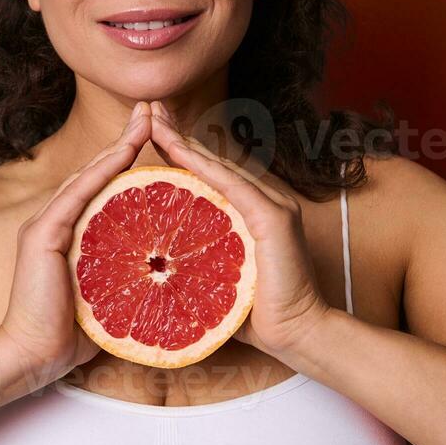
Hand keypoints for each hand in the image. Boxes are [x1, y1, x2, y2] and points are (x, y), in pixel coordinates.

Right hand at [0, 102, 151, 383]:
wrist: (31, 358)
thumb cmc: (71, 335)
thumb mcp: (110, 295)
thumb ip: (129, 275)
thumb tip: (169, 272)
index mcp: (71, 231)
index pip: (106, 186)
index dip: (130, 157)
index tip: (159, 133)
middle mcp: (56, 219)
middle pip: (98, 170)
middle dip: (128, 137)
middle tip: (154, 108)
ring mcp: (45, 224)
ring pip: (90, 175)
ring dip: (120, 144)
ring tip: (147, 118)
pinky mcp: (41, 234)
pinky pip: (78, 195)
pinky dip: (103, 171)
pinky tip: (126, 151)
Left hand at [149, 100, 331, 362]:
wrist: (299, 336)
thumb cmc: (254, 316)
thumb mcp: (213, 280)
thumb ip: (192, 261)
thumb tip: (153, 261)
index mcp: (250, 212)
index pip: (207, 174)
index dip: (179, 150)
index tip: (147, 129)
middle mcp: (264, 200)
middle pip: (211, 160)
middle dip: (177, 133)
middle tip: (146, 107)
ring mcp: (273, 206)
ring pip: (218, 166)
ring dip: (183, 141)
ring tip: (154, 118)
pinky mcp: (275, 218)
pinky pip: (231, 185)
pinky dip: (201, 165)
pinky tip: (175, 149)